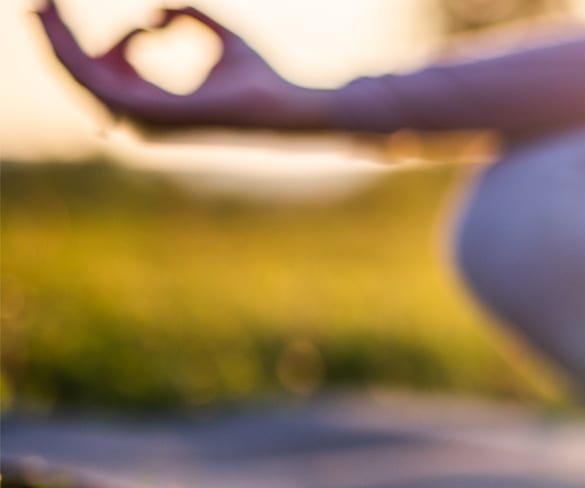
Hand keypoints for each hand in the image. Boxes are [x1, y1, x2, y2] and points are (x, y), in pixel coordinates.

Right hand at [36, 1, 331, 130]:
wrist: (288, 102)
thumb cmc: (258, 76)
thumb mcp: (219, 34)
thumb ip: (188, 17)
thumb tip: (158, 9)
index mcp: (151, 104)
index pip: (100, 70)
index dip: (76, 39)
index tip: (57, 5)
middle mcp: (140, 117)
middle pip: (80, 75)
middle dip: (54, 38)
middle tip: (37, 3)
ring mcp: (143, 119)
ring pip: (81, 77)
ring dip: (58, 40)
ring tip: (45, 8)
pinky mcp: (151, 113)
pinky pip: (98, 81)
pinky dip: (77, 51)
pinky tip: (70, 24)